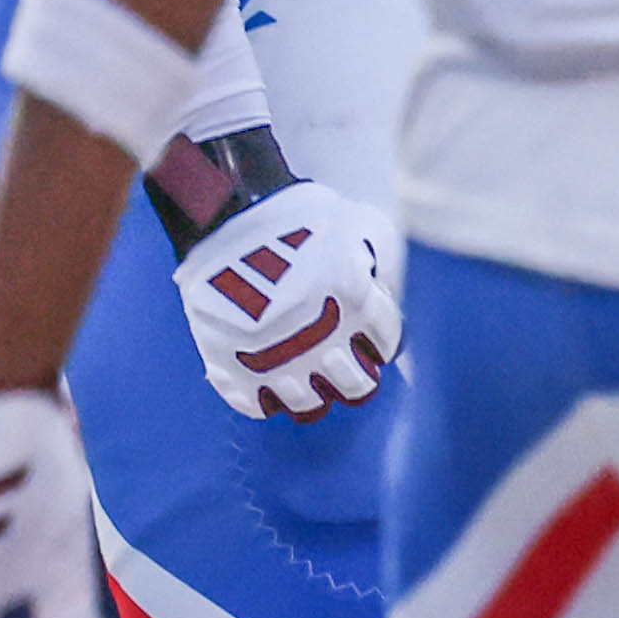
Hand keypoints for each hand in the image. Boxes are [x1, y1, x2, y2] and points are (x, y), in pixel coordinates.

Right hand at [173, 177, 396, 418]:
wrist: (229, 211)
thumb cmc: (301, 216)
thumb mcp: (363, 227)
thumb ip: (385, 267)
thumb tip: (389, 299)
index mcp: (358, 306)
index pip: (386, 344)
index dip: (380, 340)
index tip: (370, 338)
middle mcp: (321, 339)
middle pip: (357, 386)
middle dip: (356, 376)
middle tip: (347, 367)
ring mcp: (274, 356)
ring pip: (308, 405)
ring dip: (313, 393)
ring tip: (308, 380)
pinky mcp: (229, 362)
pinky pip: (252, 405)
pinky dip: (261, 400)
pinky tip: (266, 386)